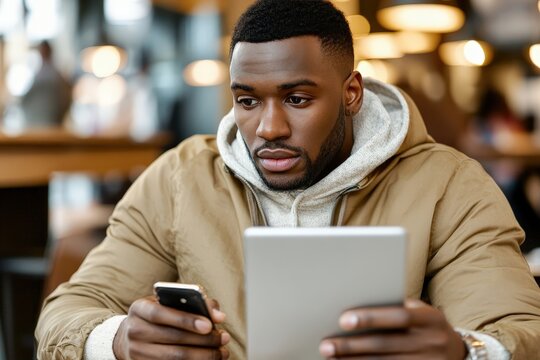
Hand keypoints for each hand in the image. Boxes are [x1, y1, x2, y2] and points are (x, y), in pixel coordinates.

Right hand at [113, 296, 229, 359]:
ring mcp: (137, 352)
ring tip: (221, 352)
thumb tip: (218, 315)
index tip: (209, 325)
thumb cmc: (159, 315)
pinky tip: (208, 359)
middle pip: (173, 338)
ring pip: (175, 357)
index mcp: (140, 309)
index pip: (161, 314)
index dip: (186, 320)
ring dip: (203, 355)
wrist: (129, 337)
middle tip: (224, 338)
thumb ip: (195, 302)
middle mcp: (135, 330)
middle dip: (203, 340)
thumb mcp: (169, 303)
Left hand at [319, 299, 466, 358]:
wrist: (456, 352)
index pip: (400, 316)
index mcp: (432, 318)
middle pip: (387, 344)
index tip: (343, 319)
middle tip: (326, 345)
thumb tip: (355, 301)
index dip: (372, 317)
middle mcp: (434, 342)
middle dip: (353, 346)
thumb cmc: (424, 324)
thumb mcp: (419, 311)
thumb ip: (395, 307)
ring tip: (331, 357)